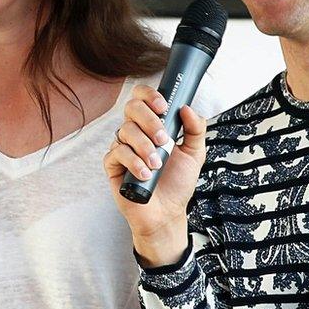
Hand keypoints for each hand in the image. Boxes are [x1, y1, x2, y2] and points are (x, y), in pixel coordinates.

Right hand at [103, 85, 206, 265]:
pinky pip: (117, 153)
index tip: (164, 107)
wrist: (167, 212)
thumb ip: (195, 129)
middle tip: (164, 140)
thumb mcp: (195, 153)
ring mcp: (122, 147)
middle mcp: (135, 132)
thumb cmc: (178, 182)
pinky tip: (145, 174)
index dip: (149, 96)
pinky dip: (133, 162)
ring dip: (145, 146)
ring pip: (125, 130)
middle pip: (131, 108)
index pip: (143, 97)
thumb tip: (187, 108)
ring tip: (158, 164)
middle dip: (150, 121)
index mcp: (152, 124)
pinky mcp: (113, 165)